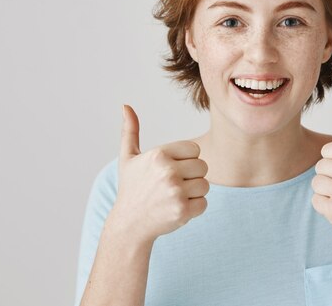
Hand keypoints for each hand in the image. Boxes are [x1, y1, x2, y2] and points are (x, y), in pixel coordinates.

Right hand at [112, 104, 209, 242]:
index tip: (171, 169)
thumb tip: (125, 106)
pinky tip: (176, 209)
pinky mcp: (182, 211)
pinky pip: (204, 203)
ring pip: (205, 185)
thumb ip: (130, 131)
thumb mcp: (128, 158)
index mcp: (159, 154)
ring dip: (194, 193)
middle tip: (173, 185)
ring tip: (174, 197)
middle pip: (203, 166)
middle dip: (191, 176)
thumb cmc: (131, 188)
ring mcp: (176, 192)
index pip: (195, 150)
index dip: (186, 160)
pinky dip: (194, 208)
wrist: (129, 224)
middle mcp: (167, 171)